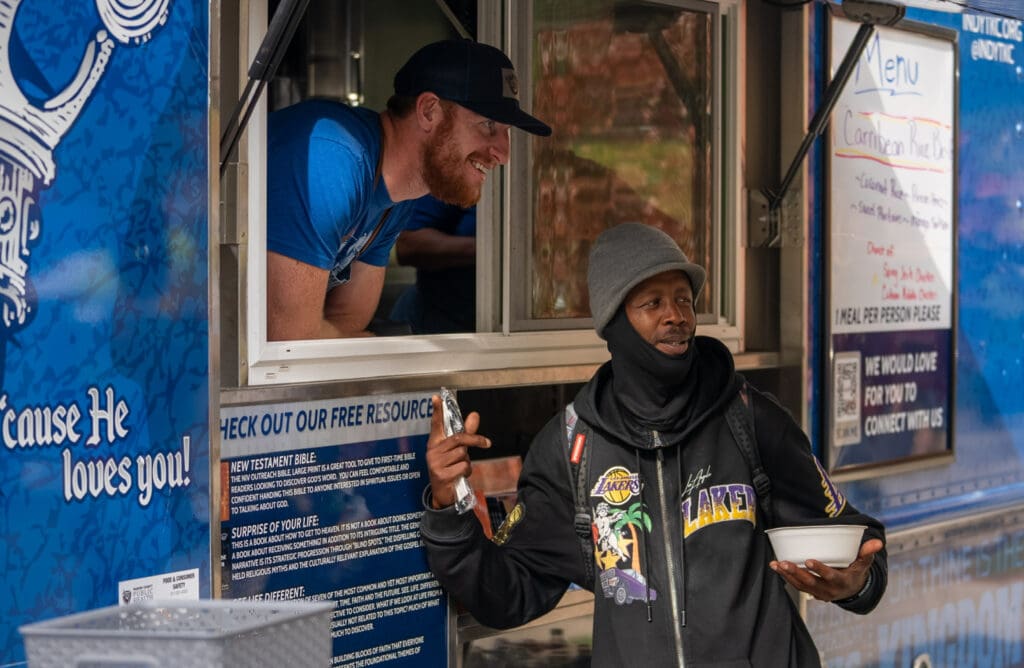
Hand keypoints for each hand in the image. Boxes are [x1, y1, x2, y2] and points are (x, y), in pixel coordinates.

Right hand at [425, 394, 490, 508]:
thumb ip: (467, 433)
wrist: (443, 495)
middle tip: (487, 443)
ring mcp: (435, 463)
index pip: (436, 424)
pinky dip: (466, 472)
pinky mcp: (441, 475)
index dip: (437, 411)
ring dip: (467, 462)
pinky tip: (459, 476)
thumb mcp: (458, 451)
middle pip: (459, 438)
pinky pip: (463, 467)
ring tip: (460, 468)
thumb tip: (475, 415)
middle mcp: (433, 451)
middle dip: (476, 440)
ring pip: (463, 454)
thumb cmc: (450, 468)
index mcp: (435, 443)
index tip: (437, 397)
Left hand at [769, 538, 883, 601]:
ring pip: (801, 585)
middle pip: (810, 582)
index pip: (830, 576)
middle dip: (796, 572)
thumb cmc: (856, 572)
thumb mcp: (863, 564)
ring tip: (776, 564)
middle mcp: (829, 590)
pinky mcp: (811, 592)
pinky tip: (776, 567)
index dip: (819, 569)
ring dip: (787, 575)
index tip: (808, 560)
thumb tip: (877, 542)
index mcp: (842, 582)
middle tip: (784, 562)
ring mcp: (819, 593)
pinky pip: (797, 586)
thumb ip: (867, 552)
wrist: (852, 591)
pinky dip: (786, 577)